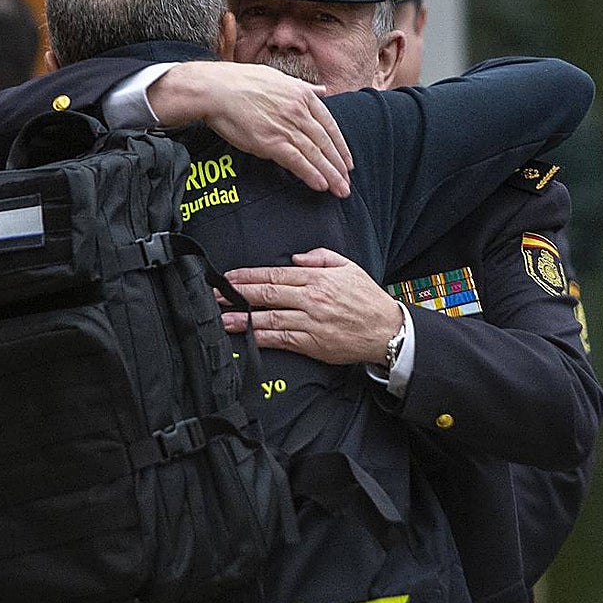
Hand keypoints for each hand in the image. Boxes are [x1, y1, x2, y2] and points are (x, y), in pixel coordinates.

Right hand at [149, 61, 352, 197]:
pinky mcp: (271, 141)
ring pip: (315, 154)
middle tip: (347, 184)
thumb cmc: (241, 82)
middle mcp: (298, 111)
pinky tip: (321, 186)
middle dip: (339, 166)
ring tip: (341, 190)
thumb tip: (321, 90)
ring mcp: (286, 126)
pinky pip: (297, 160)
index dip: (340, 146)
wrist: (215, 90)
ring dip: (330, 175)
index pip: (330, 124)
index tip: (347, 162)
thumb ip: (303, 87)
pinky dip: (311, 174)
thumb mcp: (278, 77)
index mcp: (302, 95)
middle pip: (326, 142)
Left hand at [219, 248, 401, 364]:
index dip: (248, 276)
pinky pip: (281, 340)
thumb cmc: (367, 299)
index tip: (229, 277)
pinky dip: (261, 338)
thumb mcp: (348, 268)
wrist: (386, 331)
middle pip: (266, 294)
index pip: (275, 275)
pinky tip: (245, 337)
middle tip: (216, 295)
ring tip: (221, 318)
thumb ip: (321, 258)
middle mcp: (311, 300)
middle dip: (237, 294)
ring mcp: (310, 323)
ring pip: (269, 318)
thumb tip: (295, 260)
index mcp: (318, 279)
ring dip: (242, 319)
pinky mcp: (312, 344)